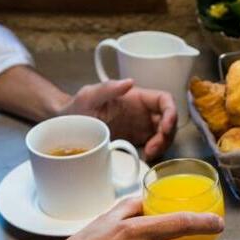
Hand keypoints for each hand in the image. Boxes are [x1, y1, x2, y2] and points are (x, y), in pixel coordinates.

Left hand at [59, 79, 177, 159]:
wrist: (67, 127)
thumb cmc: (77, 108)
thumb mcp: (89, 96)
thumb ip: (108, 88)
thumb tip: (130, 82)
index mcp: (137, 97)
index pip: (164, 100)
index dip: (171, 112)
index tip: (165, 127)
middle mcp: (143, 111)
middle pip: (168, 121)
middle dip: (166, 135)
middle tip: (154, 147)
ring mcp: (141, 127)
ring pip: (164, 135)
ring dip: (162, 145)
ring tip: (148, 153)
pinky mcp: (137, 141)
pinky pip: (154, 146)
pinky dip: (154, 153)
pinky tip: (144, 157)